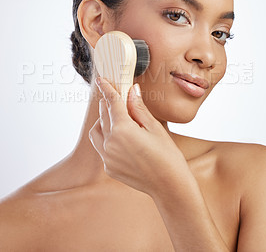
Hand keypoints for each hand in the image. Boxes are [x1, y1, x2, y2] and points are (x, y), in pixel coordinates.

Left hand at [89, 77, 188, 196]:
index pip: (112, 103)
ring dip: (103, 122)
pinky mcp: (109, 168)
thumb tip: (131, 90)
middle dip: (108, 104)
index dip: (107, 89)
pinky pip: (101, 147)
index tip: (101, 80)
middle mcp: (110, 143)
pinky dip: (107, 138)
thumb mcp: (154, 127)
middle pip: (103, 115)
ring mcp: (107, 157)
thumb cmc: (167, 155)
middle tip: (117, 98)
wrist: (169, 186)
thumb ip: (138, 108)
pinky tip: (122, 139)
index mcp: (122, 130)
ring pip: (96, 132)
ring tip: (119, 120)